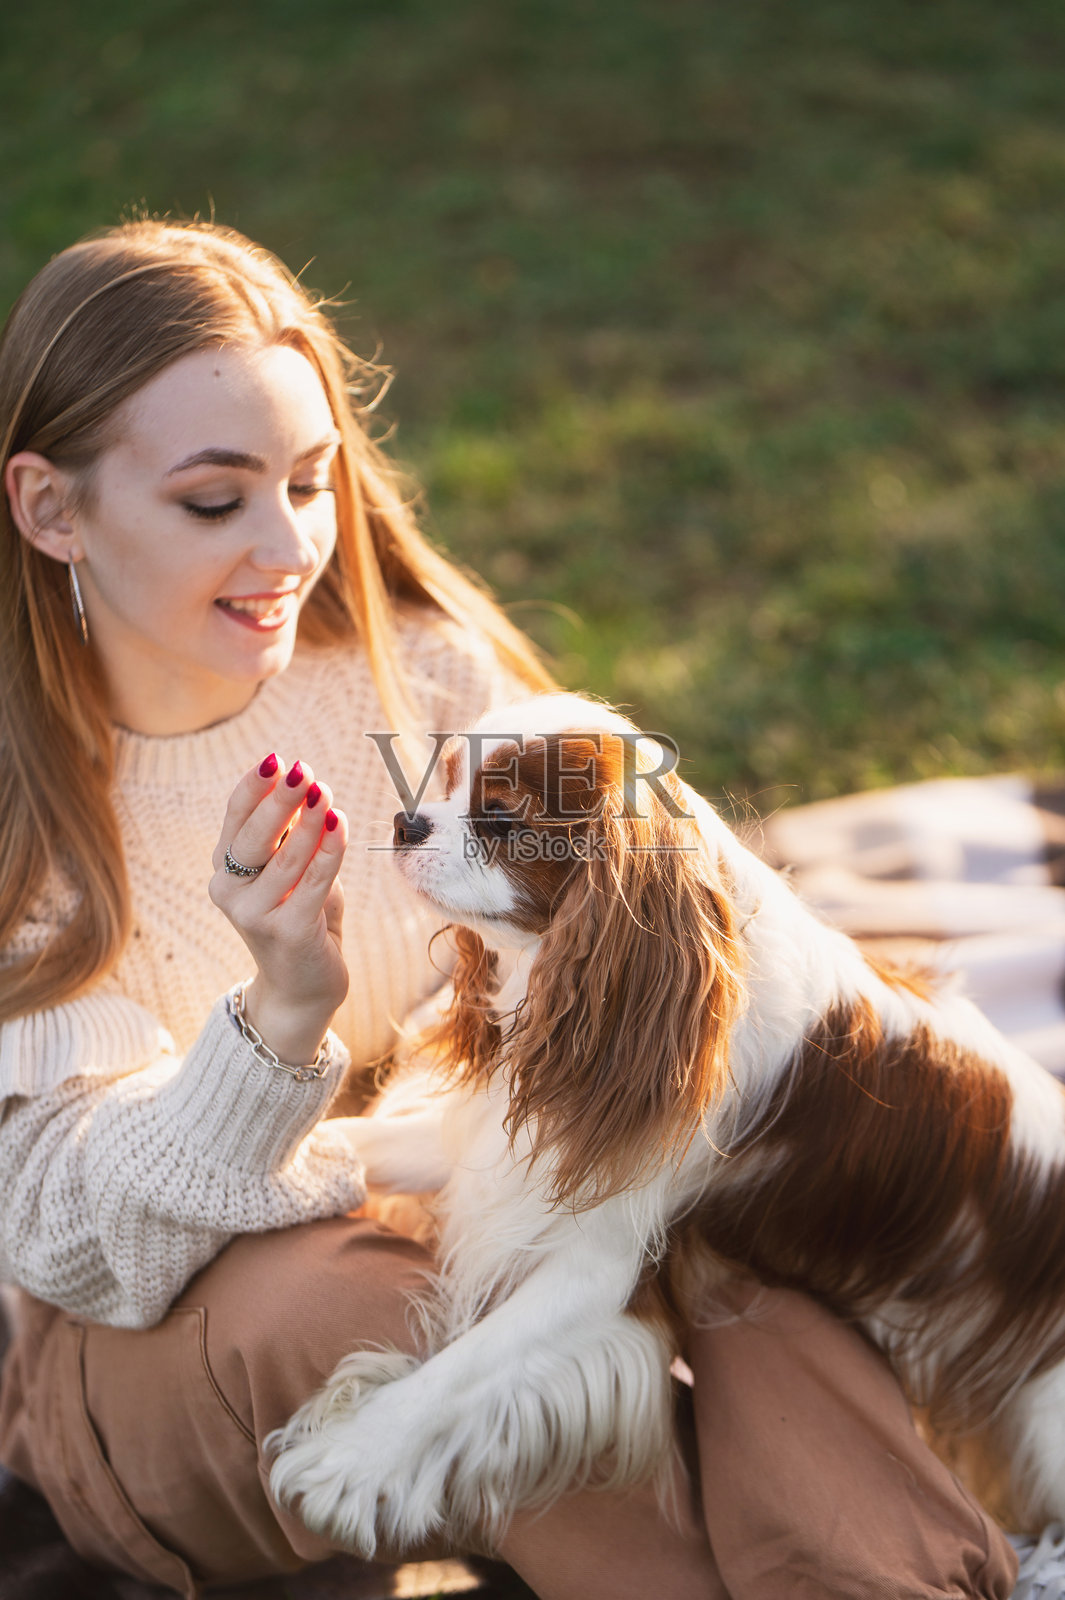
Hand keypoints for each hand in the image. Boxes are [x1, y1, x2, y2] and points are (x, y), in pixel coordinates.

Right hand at [210, 755, 348, 1066]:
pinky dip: (329, 850)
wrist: (302, 989)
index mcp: (225, 871)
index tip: (275, 759)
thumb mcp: (289, 873)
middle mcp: (231, 893)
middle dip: (279, 799)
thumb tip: (305, 786)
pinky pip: (314, 882)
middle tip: (302, 770)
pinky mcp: (289, 932)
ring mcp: (256, 916)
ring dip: (310, 821)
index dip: (253, 788)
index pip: (235, 820)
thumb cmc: (299, 919)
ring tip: (325, 792)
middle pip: (254, 836)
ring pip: (288, 857)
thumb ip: (290, 837)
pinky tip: (340, 824)